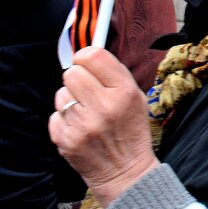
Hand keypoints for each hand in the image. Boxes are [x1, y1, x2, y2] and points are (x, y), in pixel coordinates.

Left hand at [48, 47, 159, 206]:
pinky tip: (79, 127)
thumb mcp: (137, 97)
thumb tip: (90, 54)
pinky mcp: (67, 140)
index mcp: (123, 92)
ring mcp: (83, 125)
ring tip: (85, 111)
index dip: (86, 56)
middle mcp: (103, 107)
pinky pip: (54, 115)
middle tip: (86, 89)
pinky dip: (64, 119)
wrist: (124, 170)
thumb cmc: (130, 130)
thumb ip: (115, 75)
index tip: (86, 61)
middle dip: (78, 78)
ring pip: (61, 94)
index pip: (93, 57)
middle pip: (72, 73)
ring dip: (70, 100)